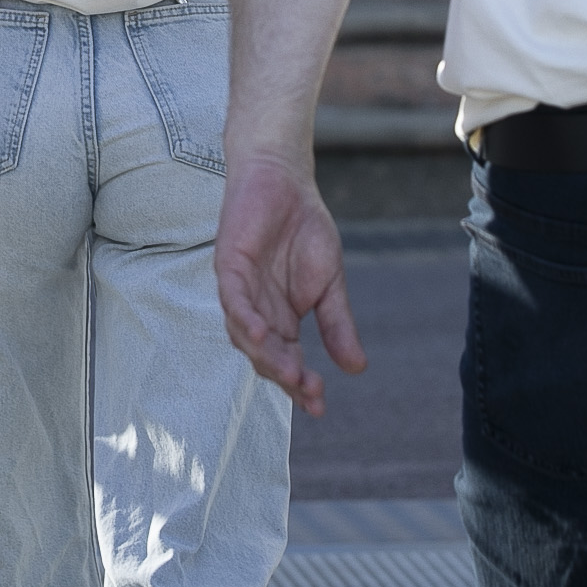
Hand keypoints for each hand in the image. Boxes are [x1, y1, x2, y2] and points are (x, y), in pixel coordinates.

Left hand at [215, 150, 364, 416]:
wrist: (286, 180)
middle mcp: (256, 311)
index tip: (319, 406)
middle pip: (265, 356)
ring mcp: (239, 291)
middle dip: (287, 377)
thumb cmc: (304, 229)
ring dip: (267, 356)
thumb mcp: (330, 283)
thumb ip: (337, 324)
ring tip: (291, 373)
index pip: (287, 360)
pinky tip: (263, 335)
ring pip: (246, 335)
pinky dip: (245, 320)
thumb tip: (358, 369)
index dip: (300, 384)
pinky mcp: (228, 267)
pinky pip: (233, 301)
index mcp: (280, 319)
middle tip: (310, 392)